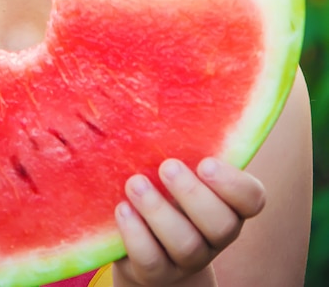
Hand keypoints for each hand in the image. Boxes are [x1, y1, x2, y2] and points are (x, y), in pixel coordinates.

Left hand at [113, 157, 265, 285]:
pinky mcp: (157, 273)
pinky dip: (136, 234)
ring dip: (159, 211)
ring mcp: (187, 259)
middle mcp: (214, 236)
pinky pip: (152, 261)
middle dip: (193, 194)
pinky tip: (122, 209)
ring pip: (186, 244)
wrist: (144, 247)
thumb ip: (181, 150)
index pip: (252, 199)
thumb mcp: (177, 172)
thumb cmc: (164, 193)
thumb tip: (159, 105)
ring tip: (135, 183)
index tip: (205, 162)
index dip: (233, 184)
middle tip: (167, 166)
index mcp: (228, 205)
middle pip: (221, 225)